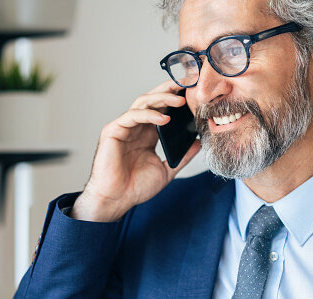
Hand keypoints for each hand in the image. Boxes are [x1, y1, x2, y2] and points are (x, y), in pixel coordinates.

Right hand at [71, 80, 201, 221]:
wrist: (116, 200)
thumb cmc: (135, 188)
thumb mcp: (166, 170)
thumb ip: (182, 157)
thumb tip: (199, 144)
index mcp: (147, 135)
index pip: (162, 109)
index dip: (175, 99)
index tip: (194, 93)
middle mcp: (135, 128)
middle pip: (152, 100)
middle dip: (169, 90)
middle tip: (187, 84)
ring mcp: (123, 127)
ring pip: (142, 103)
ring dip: (162, 98)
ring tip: (180, 100)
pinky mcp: (113, 131)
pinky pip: (132, 116)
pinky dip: (148, 114)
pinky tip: (164, 118)